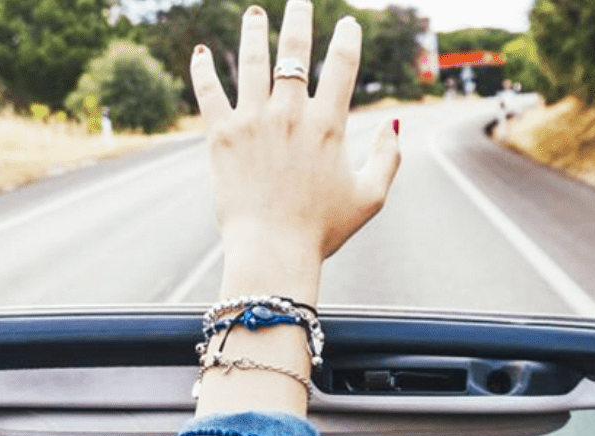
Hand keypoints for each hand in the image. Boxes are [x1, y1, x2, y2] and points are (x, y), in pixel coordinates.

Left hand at [191, 1, 400, 293]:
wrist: (272, 252)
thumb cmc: (321, 232)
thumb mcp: (370, 197)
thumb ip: (389, 157)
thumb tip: (395, 125)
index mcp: (327, 124)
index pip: (341, 63)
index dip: (347, 37)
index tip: (348, 24)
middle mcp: (290, 114)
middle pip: (294, 50)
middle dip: (298, 19)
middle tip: (299, 2)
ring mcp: (253, 122)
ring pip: (251, 61)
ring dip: (253, 32)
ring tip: (253, 15)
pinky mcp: (221, 137)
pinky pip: (208, 93)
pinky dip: (202, 70)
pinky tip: (199, 54)